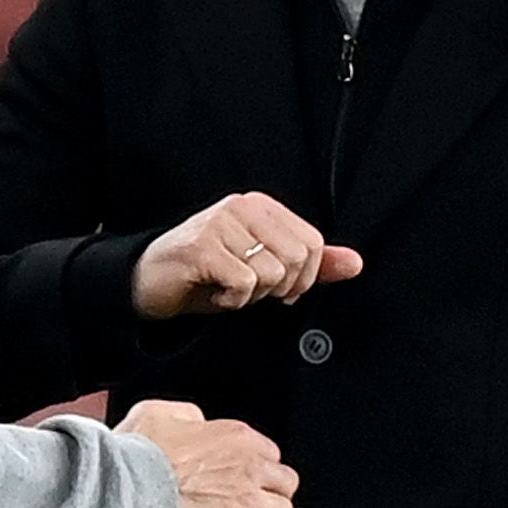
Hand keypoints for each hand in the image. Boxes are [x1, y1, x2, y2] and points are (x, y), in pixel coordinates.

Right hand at [117, 401, 304, 507]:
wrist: (129, 483)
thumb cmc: (139, 450)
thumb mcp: (161, 411)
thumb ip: (189, 415)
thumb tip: (197, 423)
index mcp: (235, 437)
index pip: (268, 452)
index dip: (263, 467)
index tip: (258, 476)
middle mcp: (250, 467)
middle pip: (284, 482)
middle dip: (280, 493)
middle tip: (274, 502)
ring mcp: (248, 501)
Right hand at [133, 193, 362, 320]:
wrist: (152, 281)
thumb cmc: (209, 273)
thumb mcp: (265, 269)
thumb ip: (311, 265)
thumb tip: (355, 264)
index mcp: (262, 206)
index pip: (313, 243)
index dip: (304, 278)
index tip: (280, 289)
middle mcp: (243, 206)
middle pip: (298, 257)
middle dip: (279, 288)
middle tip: (251, 290)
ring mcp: (221, 224)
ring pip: (271, 273)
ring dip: (252, 296)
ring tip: (228, 288)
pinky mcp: (203, 247)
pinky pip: (244, 284)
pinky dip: (232, 301)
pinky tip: (215, 293)